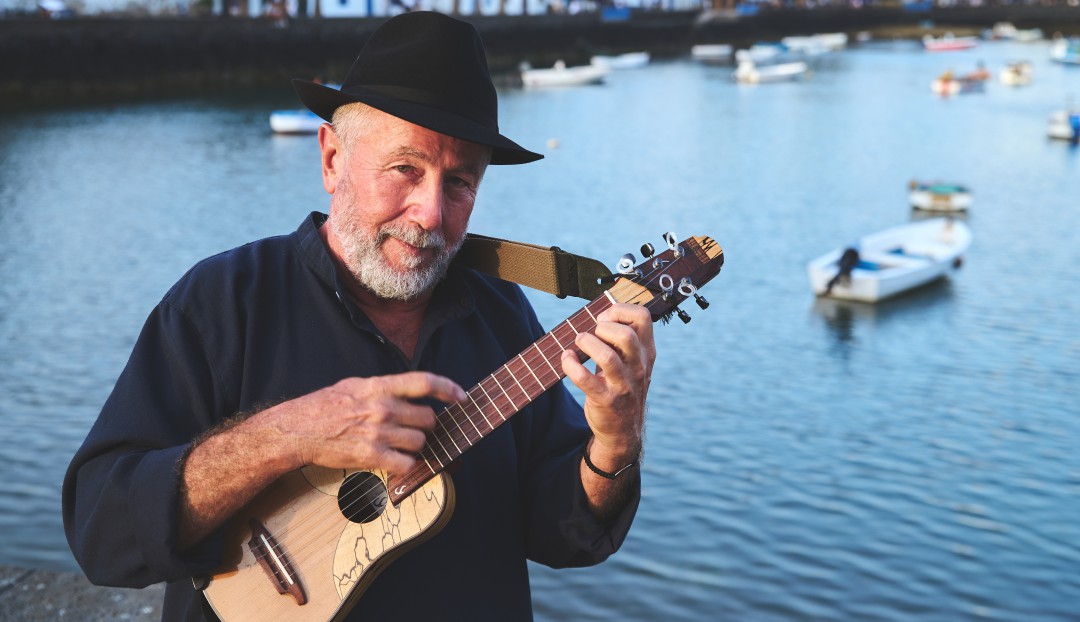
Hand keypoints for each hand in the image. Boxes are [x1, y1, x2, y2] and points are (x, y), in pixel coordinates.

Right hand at [271, 372, 466, 475]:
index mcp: (379, 386)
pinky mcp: (372, 456)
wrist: (297, 430)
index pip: (425, 381)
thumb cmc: (323, 406)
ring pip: (420, 442)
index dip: (449, 388)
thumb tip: (407, 390)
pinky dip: (405, 467)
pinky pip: (406, 464)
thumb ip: (383, 387)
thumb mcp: (354, 385)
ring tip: (399, 446)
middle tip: (414, 429)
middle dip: (426, 426)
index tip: (461, 397)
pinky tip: (395, 463)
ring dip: (415, 447)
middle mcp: (383, 408)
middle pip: (428, 418)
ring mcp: (379, 432)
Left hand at [560, 303, 654, 467]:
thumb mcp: (632, 362)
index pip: (643, 317)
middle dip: (602, 327)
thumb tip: (600, 313)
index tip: (604, 319)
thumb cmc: (622, 387)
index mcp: (646, 352)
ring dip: (586, 343)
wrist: (623, 430)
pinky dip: (570, 364)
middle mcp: (639, 367)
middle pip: (626, 335)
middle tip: (591, 334)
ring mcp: (623, 385)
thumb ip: (623, 339)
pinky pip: (584, 378)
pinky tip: (567, 359)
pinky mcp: (606, 400)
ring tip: (578, 343)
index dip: (620, 310)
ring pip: (607, 356)